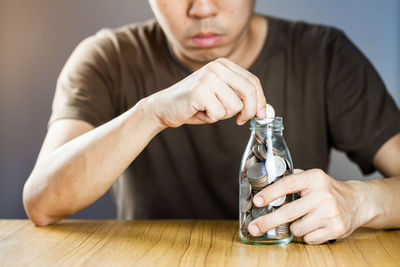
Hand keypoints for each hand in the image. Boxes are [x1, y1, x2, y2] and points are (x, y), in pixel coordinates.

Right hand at [148, 58, 266, 127]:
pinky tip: (199, 111)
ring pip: (234, 106)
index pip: (253, 81)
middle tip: (240, 121)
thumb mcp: (221, 96)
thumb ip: (240, 97)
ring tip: (207, 110)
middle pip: (249, 92)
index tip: (259, 115)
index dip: (260, 101)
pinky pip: (218, 113)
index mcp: (224, 64)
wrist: (164, 107)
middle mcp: (217, 67)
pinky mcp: (200, 91)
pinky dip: (210, 118)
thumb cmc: (194, 104)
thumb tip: (265, 111)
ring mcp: (208, 77)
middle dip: (248, 111)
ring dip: (222, 115)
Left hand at [248, 169, 365, 244]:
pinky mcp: (336, 229)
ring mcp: (331, 213)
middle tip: (253, 227)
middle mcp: (323, 195)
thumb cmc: (328, 190)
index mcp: (315, 178)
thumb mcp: (313, 177)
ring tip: (305, 218)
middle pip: (288, 212)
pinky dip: (307, 234)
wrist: (358, 202)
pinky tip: (315, 225)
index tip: (257, 201)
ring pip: (296, 228)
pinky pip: (308, 238)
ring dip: (294, 226)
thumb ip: (293, 178)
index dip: (270, 193)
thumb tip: (266, 185)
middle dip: (267, 221)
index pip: (288, 185)